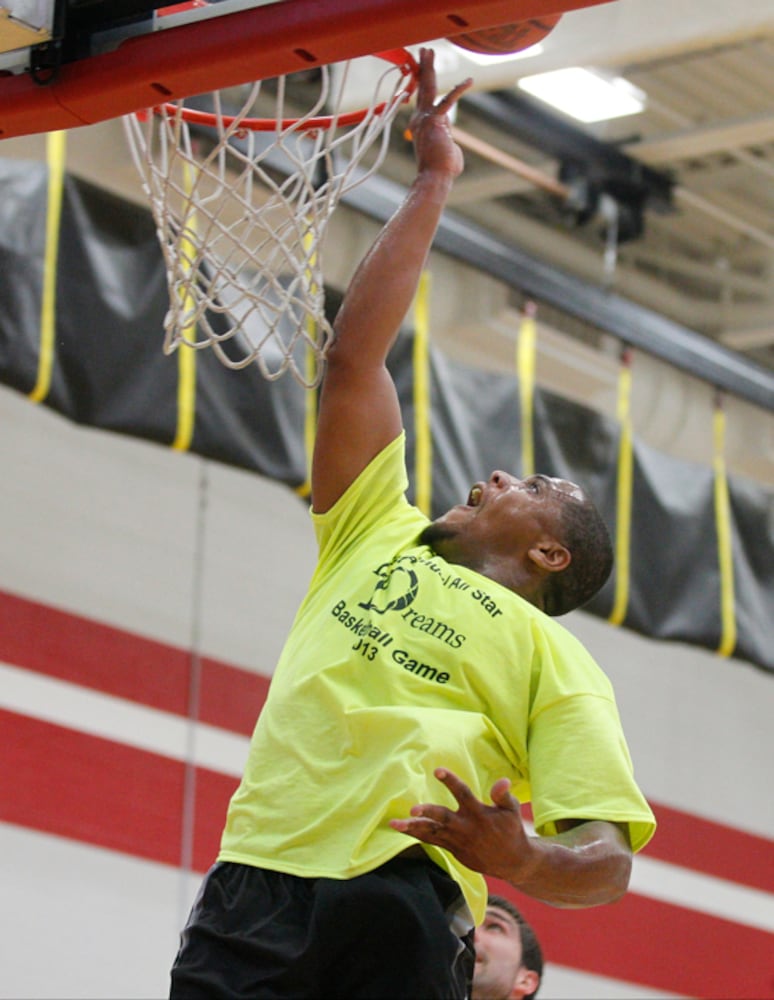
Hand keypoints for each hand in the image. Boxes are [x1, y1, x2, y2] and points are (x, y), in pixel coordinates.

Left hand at [389, 767, 533, 881]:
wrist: (512, 862)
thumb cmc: (511, 830)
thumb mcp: (511, 811)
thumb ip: (503, 796)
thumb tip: (502, 781)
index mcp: (479, 814)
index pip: (463, 794)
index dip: (451, 781)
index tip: (438, 770)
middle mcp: (465, 827)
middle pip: (443, 818)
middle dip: (428, 813)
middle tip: (412, 809)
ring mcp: (457, 840)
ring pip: (431, 833)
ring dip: (412, 828)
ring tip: (394, 824)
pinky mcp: (452, 849)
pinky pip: (431, 841)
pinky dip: (417, 835)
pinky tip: (401, 829)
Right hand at [408, 48, 471, 179]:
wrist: (435, 177)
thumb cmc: (442, 170)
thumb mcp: (447, 152)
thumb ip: (449, 143)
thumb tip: (452, 148)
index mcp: (421, 125)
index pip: (424, 99)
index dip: (424, 82)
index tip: (423, 68)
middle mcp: (419, 119)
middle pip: (421, 88)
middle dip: (423, 67)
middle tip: (424, 51)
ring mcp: (425, 119)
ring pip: (427, 87)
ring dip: (428, 68)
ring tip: (428, 51)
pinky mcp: (435, 121)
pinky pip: (448, 100)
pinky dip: (459, 90)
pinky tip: (470, 81)